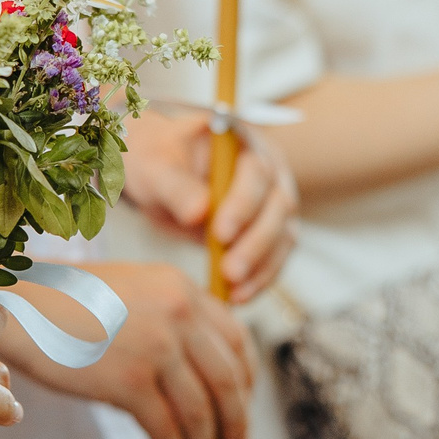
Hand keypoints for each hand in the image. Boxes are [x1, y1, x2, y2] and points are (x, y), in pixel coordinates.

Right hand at [0, 263, 254, 438]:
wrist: (22, 307)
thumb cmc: (72, 303)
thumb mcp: (136, 290)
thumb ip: (174, 316)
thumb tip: (206, 371)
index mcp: (183, 289)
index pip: (237, 340)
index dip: (247, 378)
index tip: (245, 402)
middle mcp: (179, 315)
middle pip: (227, 380)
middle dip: (236, 419)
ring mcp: (157, 349)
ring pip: (200, 410)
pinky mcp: (130, 382)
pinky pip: (166, 427)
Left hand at [120, 111, 299, 301]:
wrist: (160, 174)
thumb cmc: (157, 160)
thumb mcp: (155, 167)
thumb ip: (175, 185)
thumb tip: (198, 212)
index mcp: (243, 141)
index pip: (256, 171)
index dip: (243, 204)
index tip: (220, 234)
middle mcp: (268, 169)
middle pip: (278, 205)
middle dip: (256, 242)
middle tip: (230, 271)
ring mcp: (273, 200)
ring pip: (283, 235)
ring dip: (262, 266)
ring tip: (234, 290)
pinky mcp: (270, 230)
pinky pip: (275, 257)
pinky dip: (261, 279)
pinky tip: (239, 296)